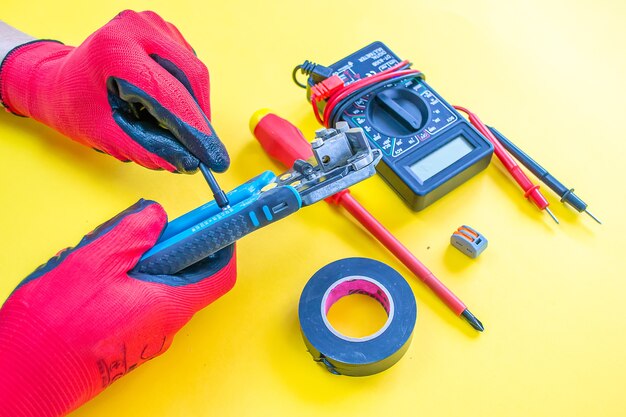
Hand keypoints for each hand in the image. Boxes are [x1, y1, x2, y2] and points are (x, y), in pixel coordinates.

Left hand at [0, 10, 227, 172]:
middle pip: (192, 77)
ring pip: (194, 73)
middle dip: (199, 118)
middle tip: (202, 149)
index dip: (196, 131)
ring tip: (166, 121)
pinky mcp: (163, 30)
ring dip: (192, 105)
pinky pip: (189, 67)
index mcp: (116, 50)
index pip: (170, 94)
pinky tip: (162, 101)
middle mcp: (137, 28)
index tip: (215, 159)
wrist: (59, 81)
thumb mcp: (109, 135)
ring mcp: (152, 24)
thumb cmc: (77, 107)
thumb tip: (190, 163)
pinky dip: (186, 92)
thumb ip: (151, 150)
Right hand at [0, 200, 236, 416]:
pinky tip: (96, 280)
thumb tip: (156, 215)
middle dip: (171, 249)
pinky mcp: (127, 342)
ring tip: (104, 257)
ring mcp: (147, 337)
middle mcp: (165, 326)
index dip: (222, 245)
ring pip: (159, 290)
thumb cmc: (58, 325)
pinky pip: (140, 305)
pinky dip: (128, 285)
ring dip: (142, 266)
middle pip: (188, 279)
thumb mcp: (95, 262)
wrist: (26, 377)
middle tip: (142, 234)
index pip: (219, 274)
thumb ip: (132, 233)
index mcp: (169, 305)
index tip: (212, 224)